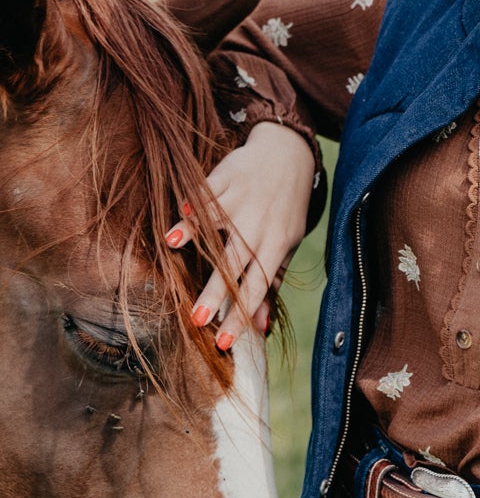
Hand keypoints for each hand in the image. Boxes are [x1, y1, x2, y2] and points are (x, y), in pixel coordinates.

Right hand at [163, 121, 315, 347]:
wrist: (289, 156)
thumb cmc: (285, 209)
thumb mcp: (286, 244)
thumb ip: (272, 281)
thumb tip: (261, 326)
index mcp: (275, 244)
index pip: (258, 287)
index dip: (241, 315)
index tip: (223, 342)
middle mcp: (258, 224)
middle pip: (234, 262)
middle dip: (215, 291)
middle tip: (196, 319)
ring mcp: (242, 199)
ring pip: (216, 222)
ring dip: (194, 233)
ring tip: (171, 248)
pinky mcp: (226, 177)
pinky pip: (207, 191)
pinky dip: (193, 201)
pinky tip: (179, 212)